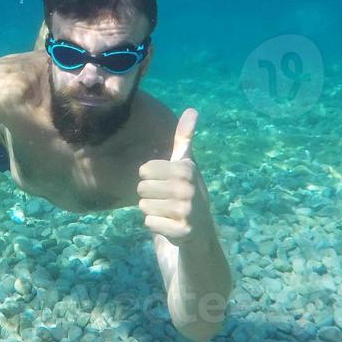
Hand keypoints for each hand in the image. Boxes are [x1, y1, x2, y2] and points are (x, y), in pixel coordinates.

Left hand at [137, 108, 206, 243]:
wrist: (200, 231)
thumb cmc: (187, 193)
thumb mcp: (186, 165)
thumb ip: (185, 138)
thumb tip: (192, 110)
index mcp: (186, 169)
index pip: (144, 170)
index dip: (150, 178)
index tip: (166, 183)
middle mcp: (188, 188)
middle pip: (141, 188)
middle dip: (150, 196)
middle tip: (167, 201)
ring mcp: (186, 210)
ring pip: (143, 206)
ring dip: (152, 211)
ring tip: (168, 212)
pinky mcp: (181, 231)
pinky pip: (149, 223)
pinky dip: (155, 225)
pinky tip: (169, 225)